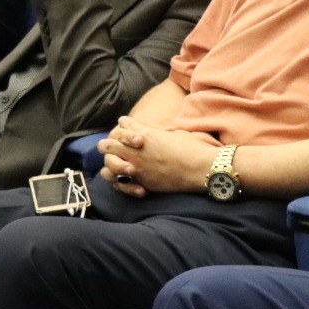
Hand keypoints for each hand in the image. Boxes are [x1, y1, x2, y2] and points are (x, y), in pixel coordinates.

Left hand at [97, 116, 219, 197]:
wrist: (200, 168)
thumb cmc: (191, 148)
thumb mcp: (172, 133)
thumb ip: (156, 133)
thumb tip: (151, 133)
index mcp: (145, 134)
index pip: (122, 126)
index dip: (121, 126)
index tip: (122, 126)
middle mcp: (136, 150)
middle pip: (107, 144)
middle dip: (108, 144)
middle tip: (112, 146)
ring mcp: (137, 167)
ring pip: (109, 163)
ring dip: (110, 162)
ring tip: (115, 163)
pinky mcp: (142, 182)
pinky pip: (120, 182)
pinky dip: (118, 180)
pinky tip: (122, 178)